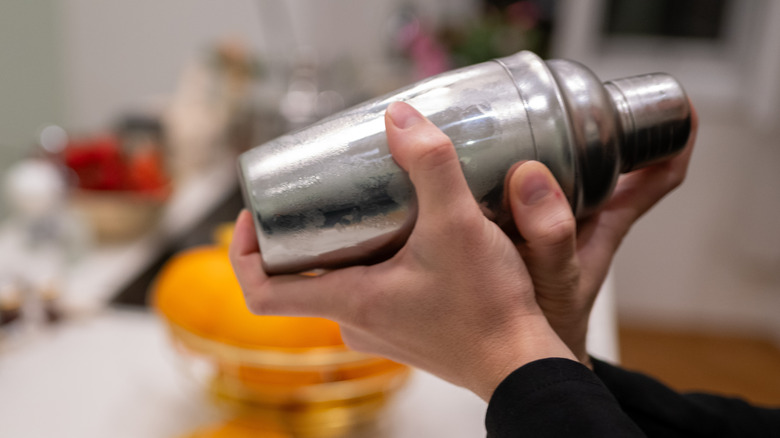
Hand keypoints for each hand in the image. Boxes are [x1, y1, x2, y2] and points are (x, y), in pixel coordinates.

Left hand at [230, 102, 575, 400]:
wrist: (521, 364)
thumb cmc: (488, 308)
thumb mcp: (459, 225)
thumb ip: (431, 166)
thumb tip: (398, 117)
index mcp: (350, 301)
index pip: (261, 292)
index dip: (242, 253)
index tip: (249, 217)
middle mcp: (355, 323)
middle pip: (300, 279)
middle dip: (302, 233)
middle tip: (318, 193)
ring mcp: (379, 330)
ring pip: (339, 283)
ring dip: (342, 246)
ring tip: (363, 205)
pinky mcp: (405, 329)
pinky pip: (369, 293)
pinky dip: (371, 262)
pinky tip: (402, 236)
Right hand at [507, 104, 698, 367]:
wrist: (522, 357)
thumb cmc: (547, 327)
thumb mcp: (554, 280)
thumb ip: (550, 236)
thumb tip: (531, 178)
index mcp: (606, 223)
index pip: (656, 176)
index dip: (672, 139)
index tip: (676, 105)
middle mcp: (586, 218)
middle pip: (610, 159)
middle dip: (600, 124)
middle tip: (573, 94)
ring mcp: (554, 221)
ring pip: (565, 170)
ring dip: (553, 143)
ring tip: (523, 115)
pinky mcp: (521, 227)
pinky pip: (517, 188)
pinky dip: (508, 171)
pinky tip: (483, 163)